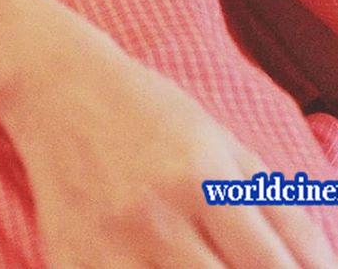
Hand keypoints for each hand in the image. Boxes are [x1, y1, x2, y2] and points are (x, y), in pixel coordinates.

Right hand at [0, 18, 337, 267]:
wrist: (57, 86)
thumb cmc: (151, 111)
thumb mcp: (223, 144)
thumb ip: (280, 212)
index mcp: (202, 181)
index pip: (273, 268)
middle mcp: (158, 218)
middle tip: (242, 265)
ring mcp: (111, 248)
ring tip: (203, 261)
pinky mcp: (71, 264)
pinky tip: (160, 268)